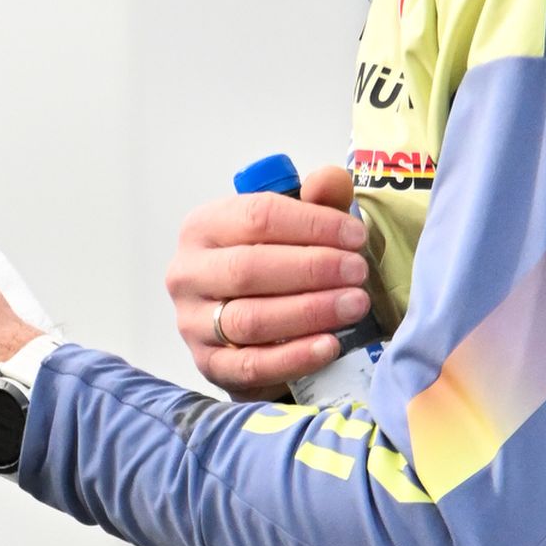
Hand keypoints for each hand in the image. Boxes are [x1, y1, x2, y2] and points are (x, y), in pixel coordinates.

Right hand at [167, 164, 376, 398]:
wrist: (254, 329)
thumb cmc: (273, 266)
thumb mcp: (295, 227)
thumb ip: (316, 200)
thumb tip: (330, 180)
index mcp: (204, 227)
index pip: (257, 217)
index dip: (312, 224)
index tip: (356, 236)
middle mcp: (187, 273)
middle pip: (249, 268)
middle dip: (312, 269)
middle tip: (358, 272)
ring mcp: (192, 323)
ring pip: (250, 318)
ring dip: (309, 311)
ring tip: (355, 304)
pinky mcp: (209, 364)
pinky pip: (252, 364)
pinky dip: (295, 356)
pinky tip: (331, 344)